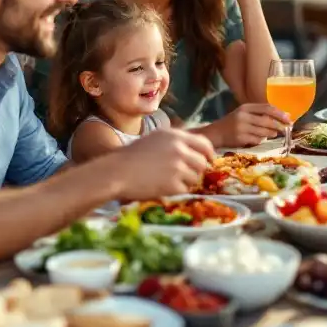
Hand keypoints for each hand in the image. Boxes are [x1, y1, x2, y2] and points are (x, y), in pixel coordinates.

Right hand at [99, 129, 213, 199]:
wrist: (117, 171)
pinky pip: (185, 189)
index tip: (209, 160)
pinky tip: (162, 186)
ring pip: (195, 178)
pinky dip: (176, 191)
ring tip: (168, 180)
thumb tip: (194, 149)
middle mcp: (179, 149)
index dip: (209, 153)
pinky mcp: (173, 184)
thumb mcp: (156, 139)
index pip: (204, 144)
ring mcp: (178, 167)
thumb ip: (176, 141)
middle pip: (202, 163)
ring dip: (186, 181)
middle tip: (185, 174)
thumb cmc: (132, 156)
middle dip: (197, 170)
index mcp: (176, 136)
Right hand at [208, 103, 292, 147]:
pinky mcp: (240, 138)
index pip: (267, 108)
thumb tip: (281, 117)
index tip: (288, 117)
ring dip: (271, 133)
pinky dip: (260, 140)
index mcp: (245, 107)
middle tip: (286, 128)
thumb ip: (259, 114)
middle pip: (267, 120)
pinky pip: (256, 140)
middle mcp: (243, 116)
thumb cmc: (232, 123)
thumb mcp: (243, 114)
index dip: (279, 113)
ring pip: (263, 131)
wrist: (215, 133)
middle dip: (278, 125)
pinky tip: (260, 139)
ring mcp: (241, 127)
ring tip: (274, 134)